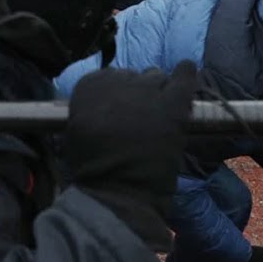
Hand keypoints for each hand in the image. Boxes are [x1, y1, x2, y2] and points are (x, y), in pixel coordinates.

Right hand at [63, 62, 196, 237]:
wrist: (119, 190)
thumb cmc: (91, 167)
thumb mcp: (76, 129)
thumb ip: (89, 108)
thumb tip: (105, 104)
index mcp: (90, 85)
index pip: (107, 77)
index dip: (115, 94)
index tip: (117, 110)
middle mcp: (118, 79)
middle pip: (133, 76)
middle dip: (136, 92)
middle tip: (139, 116)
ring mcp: (147, 90)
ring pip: (156, 76)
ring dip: (157, 90)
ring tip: (159, 111)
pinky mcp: (172, 104)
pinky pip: (184, 77)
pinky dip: (186, 73)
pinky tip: (187, 71)